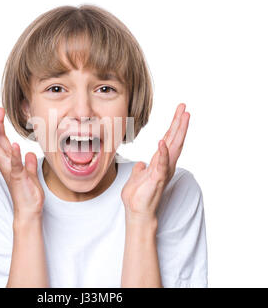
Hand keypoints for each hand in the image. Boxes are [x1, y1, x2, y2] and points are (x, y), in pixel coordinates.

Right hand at [0, 107, 44, 219]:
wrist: (29, 211)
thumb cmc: (28, 193)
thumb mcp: (30, 174)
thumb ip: (29, 163)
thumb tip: (31, 154)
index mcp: (7, 161)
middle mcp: (4, 164)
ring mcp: (9, 170)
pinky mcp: (17, 177)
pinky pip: (12, 164)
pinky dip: (13, 154)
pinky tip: (15, 144)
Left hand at [121, 103, 189, 224]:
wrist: (137, 213)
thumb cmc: (137, 197)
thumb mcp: (136, 178)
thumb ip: (140, 169)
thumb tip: (140, 164)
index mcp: (159, 162)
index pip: (168, 140)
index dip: (173, 126)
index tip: (179, 112)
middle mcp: (165, 165)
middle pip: (174, 140)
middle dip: (179, 123)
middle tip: (184, 107)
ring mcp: (163, 171)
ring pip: (173, 148)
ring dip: (178, 132)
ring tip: (183, 116)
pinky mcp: (157, 178)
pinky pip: (161, 163)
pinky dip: (162, 153)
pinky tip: (162, 141)